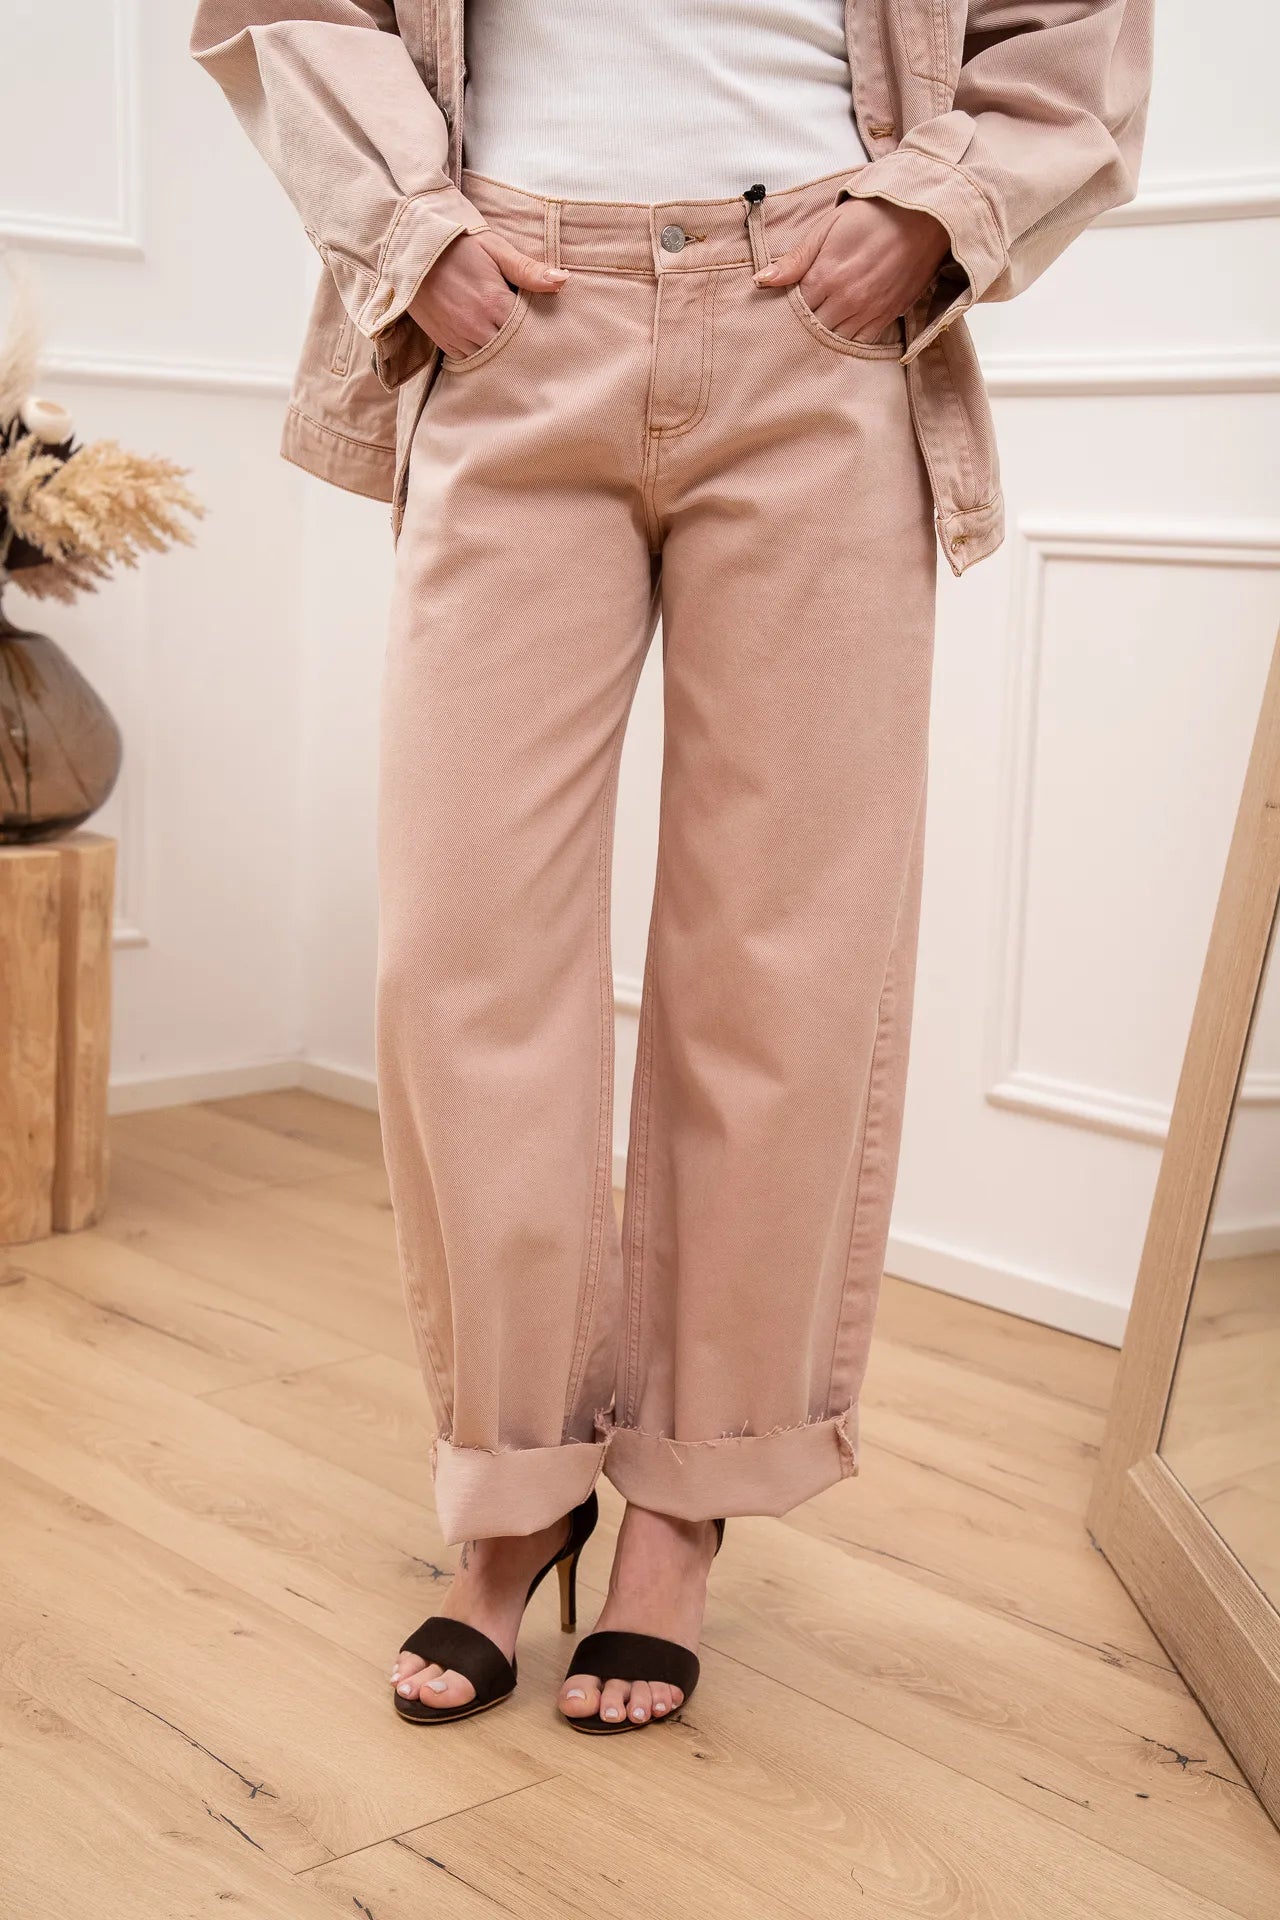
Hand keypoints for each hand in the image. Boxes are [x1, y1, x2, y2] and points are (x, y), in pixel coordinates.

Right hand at [409, 229, 567, 357]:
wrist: (411, 248)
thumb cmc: (458, 244)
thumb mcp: (495, 249)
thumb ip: (528, 270)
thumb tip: (562, 280)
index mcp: (494, 303)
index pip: (529, 330)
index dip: (542, 332)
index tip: (554, 333)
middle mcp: (476, 326)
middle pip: (512, 350)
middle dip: (525, 347)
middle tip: (542, 348)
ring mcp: (459, 337)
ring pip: (492, 361)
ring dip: (505, 356)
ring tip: (519, 350)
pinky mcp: (445, 343)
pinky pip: (471, 361)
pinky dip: (484, 357)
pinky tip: (494, 349)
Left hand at [754, 199, 950, 343]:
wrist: (923, 216)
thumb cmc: (872, 214)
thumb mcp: (827, 227)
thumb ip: (795, 259)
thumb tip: (762, 280)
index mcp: (825, 276)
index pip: (793, 308)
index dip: (785, 307)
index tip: (781, 304)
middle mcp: (845, 300)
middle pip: (811, 329)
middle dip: (801, 326)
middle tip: (796, 321)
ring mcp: (868, 311)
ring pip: (834, 340)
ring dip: (823, 337)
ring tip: (817, 328)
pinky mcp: (887, 317)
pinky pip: (861, 343)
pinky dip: (848, 341)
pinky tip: (840, 333)